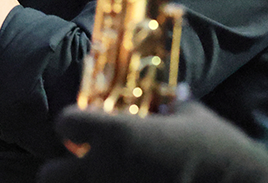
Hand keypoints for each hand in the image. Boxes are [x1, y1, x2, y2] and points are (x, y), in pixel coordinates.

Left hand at [40, 103, 267, 182]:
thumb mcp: (194, 117)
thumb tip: (173, 93)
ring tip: (101, 181)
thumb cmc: (217, 149)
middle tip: (81, 165)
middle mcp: (103, 170)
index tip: (84, 124)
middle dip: (60, 169)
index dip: (73, 122)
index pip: (66, 122)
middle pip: (49, 174)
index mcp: (117, 135)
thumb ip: (172, 105)